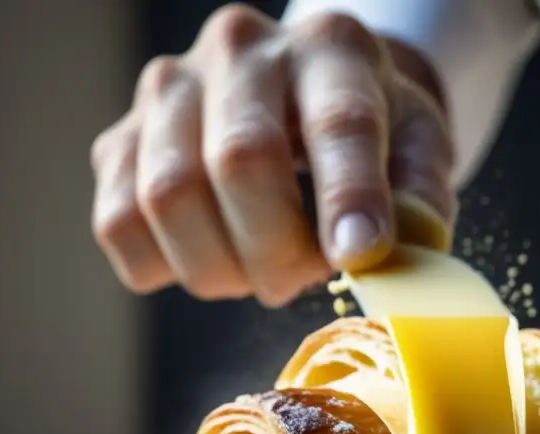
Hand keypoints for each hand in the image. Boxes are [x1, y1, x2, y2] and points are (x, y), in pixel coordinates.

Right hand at [90, 5, 454, 306]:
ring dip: (222, 268)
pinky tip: (213, 258)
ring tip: (260, 270)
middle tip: (304, 278)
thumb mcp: (419, 152)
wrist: (307, 94)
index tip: (359, 257)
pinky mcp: (120, 138)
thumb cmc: (373, 132)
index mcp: (331, 49)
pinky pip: (119, 225)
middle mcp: (241, 51)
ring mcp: (169, 89)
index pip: (338, 122)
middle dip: (278, 251)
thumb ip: (420, 203)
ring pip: (169, 199)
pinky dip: (167, 267)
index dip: (348, 197)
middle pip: (240, 162)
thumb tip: (388, 265)